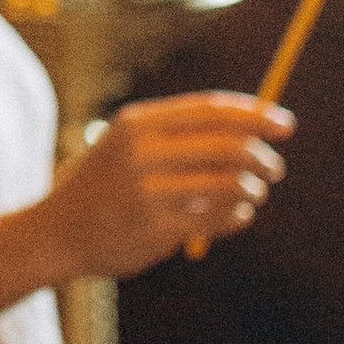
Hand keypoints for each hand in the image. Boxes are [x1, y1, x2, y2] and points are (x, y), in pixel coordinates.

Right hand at [41, 91, 292, 280]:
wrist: (57, 232)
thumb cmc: (107, 185)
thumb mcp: (131, 145)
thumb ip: (182, 134)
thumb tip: (252, 125)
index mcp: (138, 123)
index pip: (211, 110)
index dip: (255, 114)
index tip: (286, 124)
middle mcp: (141, 152)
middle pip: (226, 145)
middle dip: (262, 155)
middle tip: (275, 167)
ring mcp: (146, 191)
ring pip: (228, 184)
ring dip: (252, 189)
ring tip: (253, 194)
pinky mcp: (154, 228)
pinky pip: (217, 219)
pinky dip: (238, 216)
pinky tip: (237, 215)